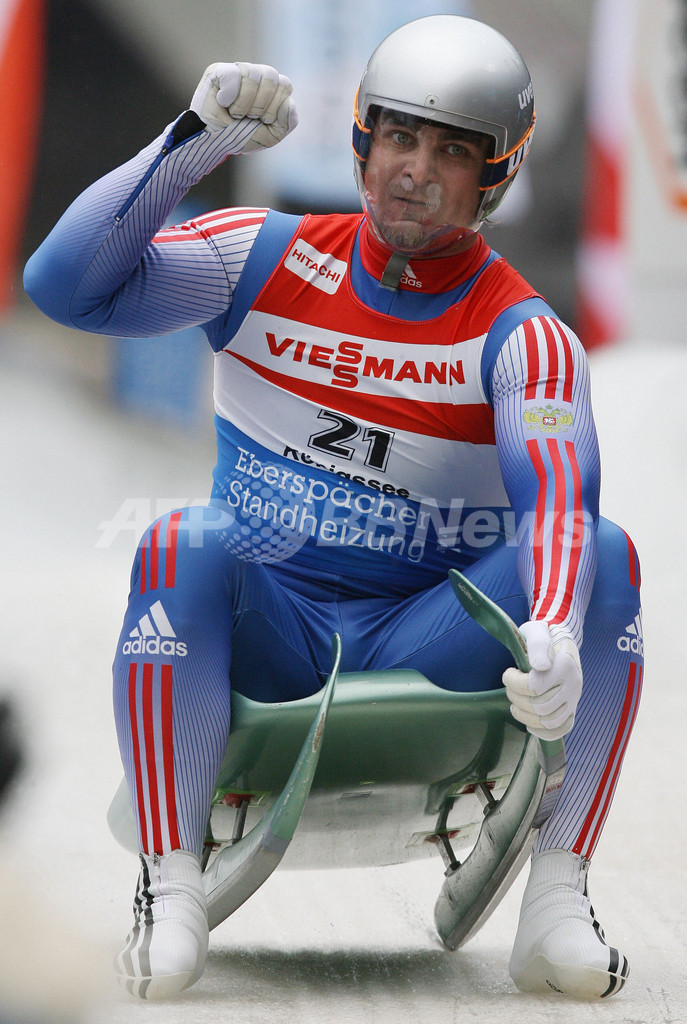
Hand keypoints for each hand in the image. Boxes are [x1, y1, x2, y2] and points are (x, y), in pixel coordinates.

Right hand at [190, 62, 297, 151]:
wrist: (216, 142)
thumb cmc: (242, 136)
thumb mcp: (270, 136)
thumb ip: (287, 123)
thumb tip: (289, 103)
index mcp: (272, 88)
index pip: (285, 85)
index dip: (275, 106)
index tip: (262, 120)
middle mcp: (257, 75)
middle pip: (271, 76)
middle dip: (260, 105)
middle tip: (248, 117)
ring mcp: (238, 70)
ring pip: (252, 75)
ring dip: (244, 103)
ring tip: (235, 113)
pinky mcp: (219, 70)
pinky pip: (232, 74)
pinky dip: (229, 95)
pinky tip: (223, 102)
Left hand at [502, 621, 581, 740]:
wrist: (559, 640)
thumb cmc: (543, 636)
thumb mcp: (537, 632)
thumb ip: (538, 646)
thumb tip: (540, 667)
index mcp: (565, 665)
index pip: (534, 686)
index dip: (514, 682)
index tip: (508, 673)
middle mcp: (573, 684)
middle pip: (539, 706)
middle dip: (516, 698)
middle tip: (510, 687)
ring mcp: (574, 698)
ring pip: (548, 721)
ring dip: (525, 716)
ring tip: (515, 705)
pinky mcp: (572, 709)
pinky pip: (562, 729)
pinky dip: (543, 732)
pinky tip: (529, 724)